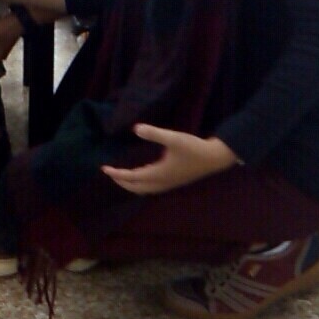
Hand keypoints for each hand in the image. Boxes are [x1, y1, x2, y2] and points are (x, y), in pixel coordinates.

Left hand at [101, 125, 238, 194]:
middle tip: (110, 173)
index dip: (117, 174)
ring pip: (144, 190)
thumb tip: (135, 128)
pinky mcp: (174, 182)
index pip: (132, 177)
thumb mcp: (174, 138)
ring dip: (131, 185)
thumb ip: (154, 133)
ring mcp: (169, 184)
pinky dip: (141, 184)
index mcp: (159, 174)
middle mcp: (162, 183)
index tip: (103, 169)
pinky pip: (152, 187)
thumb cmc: (194, 147)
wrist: (215, 158)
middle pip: (136, 188)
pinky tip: (142, 175)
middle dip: (121, 182)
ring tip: (121, 177)